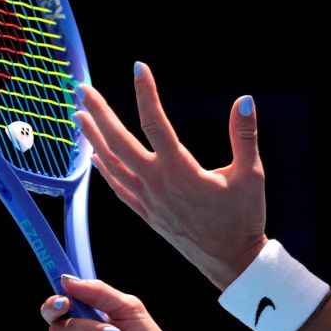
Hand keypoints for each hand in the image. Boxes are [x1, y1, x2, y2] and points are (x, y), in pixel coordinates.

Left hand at [75, 62, 267, 288]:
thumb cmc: (244, 217)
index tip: (139, 67)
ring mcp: (149, 200)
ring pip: (113, 164)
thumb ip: (245, 135)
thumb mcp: (251, 174)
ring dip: (94, 138)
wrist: (232, 262)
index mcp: (181, 171)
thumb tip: (245, 99)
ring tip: (79, 116)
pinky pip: (118, 187)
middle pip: (120, 142)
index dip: (146, 93)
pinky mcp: (147, 214)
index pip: (156, 123)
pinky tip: (95, 157)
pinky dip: (104, 169)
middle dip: (100, 114)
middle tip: (83, 89)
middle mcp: (158, 184)